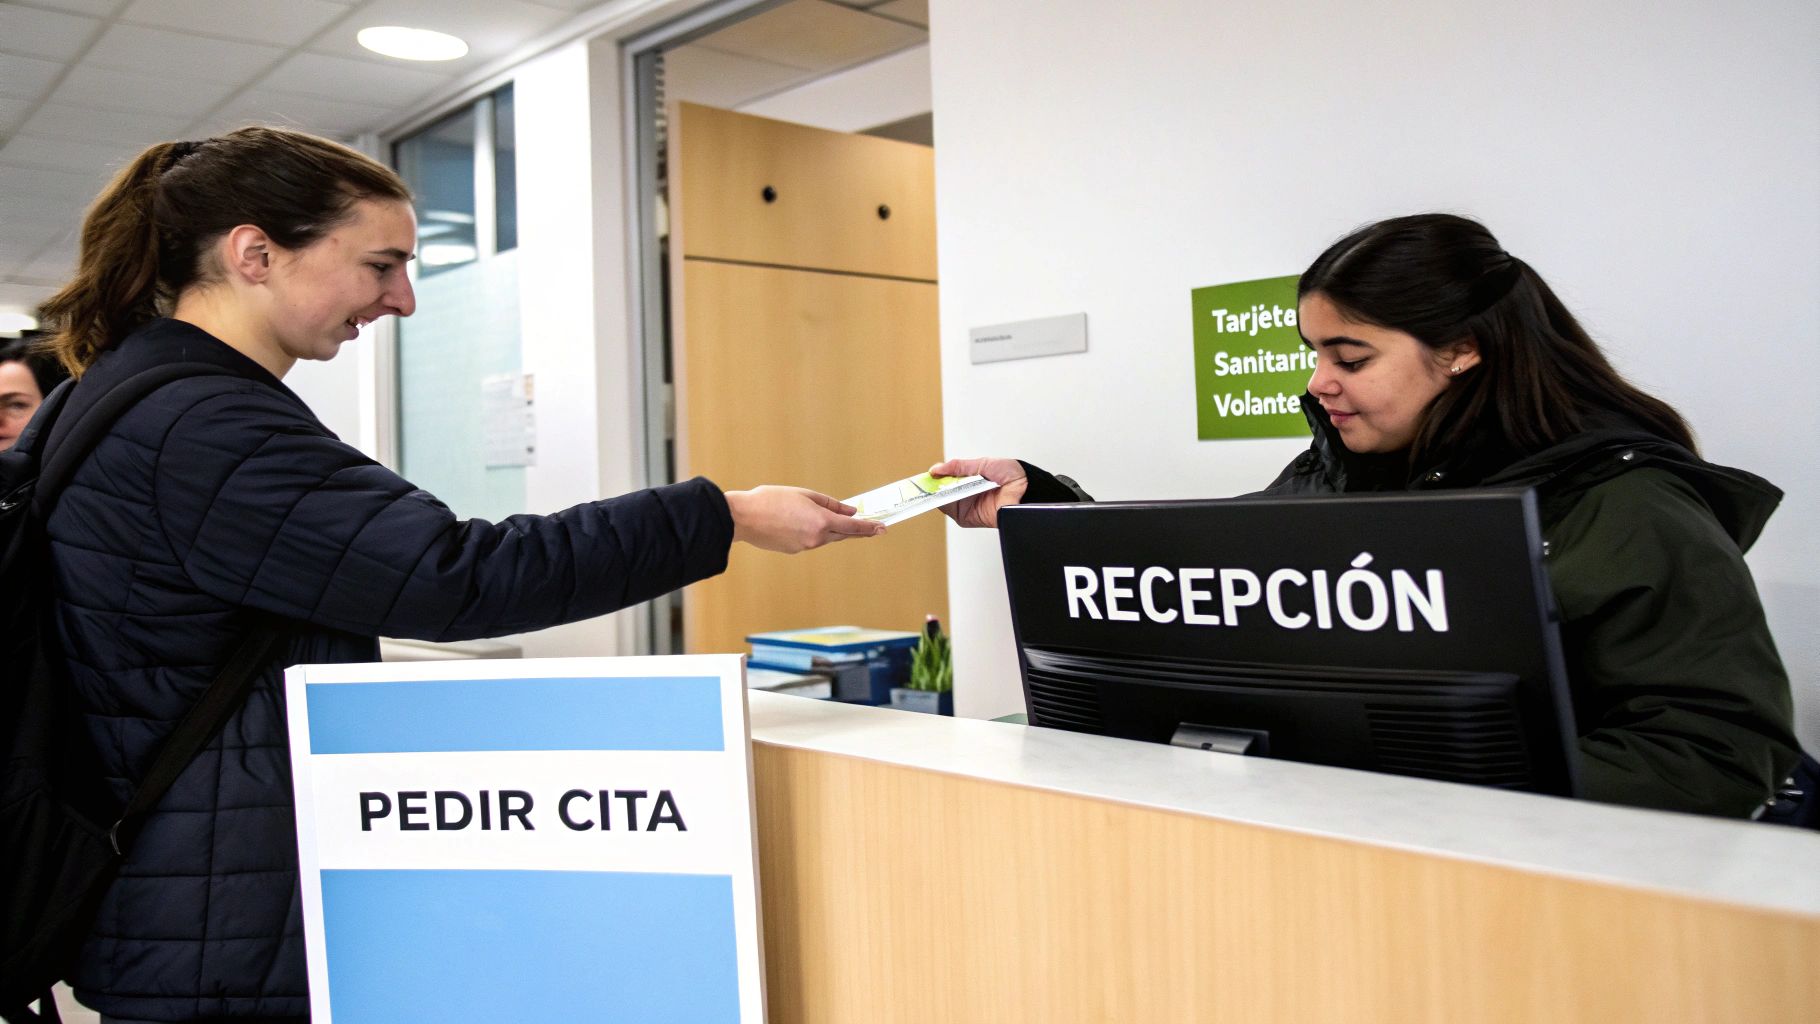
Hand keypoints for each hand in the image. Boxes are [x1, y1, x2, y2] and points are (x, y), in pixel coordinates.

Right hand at [725, 486, 884, 553]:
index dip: (869, 528)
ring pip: (825, 538)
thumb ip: (829, 504)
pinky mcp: (794, 551)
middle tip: (871, 527)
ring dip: (829, 529)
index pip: (852, 527)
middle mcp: (815, 538)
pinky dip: (811, 532)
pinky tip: (797, 522)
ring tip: (816, 515)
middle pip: (842, 535)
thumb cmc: (770, 500)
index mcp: (820, 521)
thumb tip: (848, 511)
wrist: (743, 517)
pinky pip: (810, 540)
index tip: (882, 528)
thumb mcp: (804, 495)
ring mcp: (805, 547)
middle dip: (855, 530)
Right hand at [929, 457, 1027, 528]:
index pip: (947, 479)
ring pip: (942, 500)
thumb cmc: (1010, 475)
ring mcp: (965, 506)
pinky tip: (938, 494)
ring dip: (934, 493)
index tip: (925, 474)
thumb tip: (937, 468)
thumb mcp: (982, 464)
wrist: (1025, 489)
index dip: (936, 476)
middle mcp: (966, 494)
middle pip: (941, 491)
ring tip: (929, 485)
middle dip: (931, 485)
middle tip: (921, 481)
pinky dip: (941, 502)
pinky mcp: (966, 517)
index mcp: (970, 480)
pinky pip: (950, 510)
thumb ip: (958, 466)